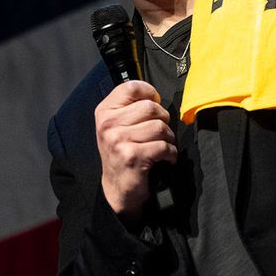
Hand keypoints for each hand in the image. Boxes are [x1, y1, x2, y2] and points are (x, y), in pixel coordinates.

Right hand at [95, 80, 176, 221]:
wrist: (117, 188)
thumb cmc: (122, 153)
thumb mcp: (117, 126)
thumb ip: (130, 107)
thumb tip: (154, 94)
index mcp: (104, 112)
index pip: (132, 87)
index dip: (150, 93)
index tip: (154, 103)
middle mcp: (108, 124)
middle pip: (151, 107)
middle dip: (162, 119)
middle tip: (158, 132)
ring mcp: (118, 140)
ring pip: (160, 126)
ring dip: (168, 138)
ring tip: (160, 145)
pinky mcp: (132, 156)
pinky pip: (163, 146)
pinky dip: (170, 153)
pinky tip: (164, 157)